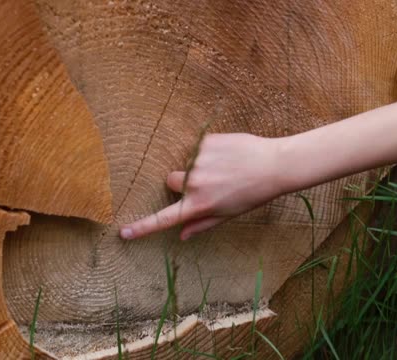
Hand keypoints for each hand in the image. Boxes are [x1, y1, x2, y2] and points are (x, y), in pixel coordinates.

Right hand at [120, 133, 286, 240]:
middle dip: (182, 182)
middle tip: (209, 182)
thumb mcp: (228, 214)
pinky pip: (197, 148)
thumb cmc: (252, 194)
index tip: (123, 232)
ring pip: (185, 163)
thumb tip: (182, 236)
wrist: (273, 165)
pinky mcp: (203, 142)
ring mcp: (197, 161)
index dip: (142, 227)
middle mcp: (194, 184)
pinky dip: (208, 151)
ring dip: (198, 165)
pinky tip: (227, 154)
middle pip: (171, 182)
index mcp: (198, 205)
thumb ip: (201, 224)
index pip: (163, 219)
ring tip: (225, 167)